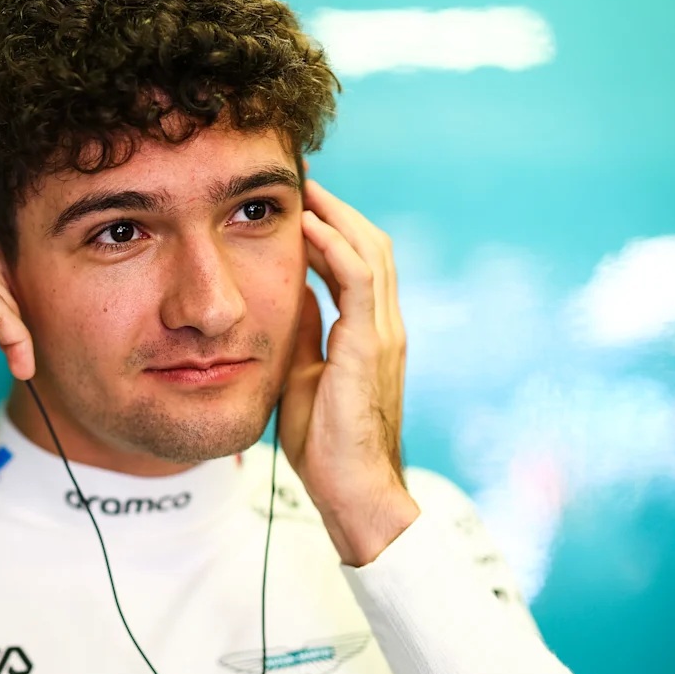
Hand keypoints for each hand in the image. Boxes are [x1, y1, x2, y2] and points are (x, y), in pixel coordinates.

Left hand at [280, 178, 420, 566]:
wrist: (355, 492)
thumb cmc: (329, 445)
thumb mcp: (303, 375)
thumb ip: (304, 334)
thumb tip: (289, 296)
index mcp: (370, 333)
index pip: (360, 263)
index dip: (334, 228)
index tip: (301, 202)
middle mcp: (385, 326)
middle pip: (372, 245)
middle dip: (338, 208)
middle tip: (302, 180)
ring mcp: (383, 335)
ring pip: (371, 253)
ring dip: (337, 215)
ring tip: (306, 187)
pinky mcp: (371, 348)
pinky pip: (357, 282)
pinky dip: (335, 247)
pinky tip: (309, 225)